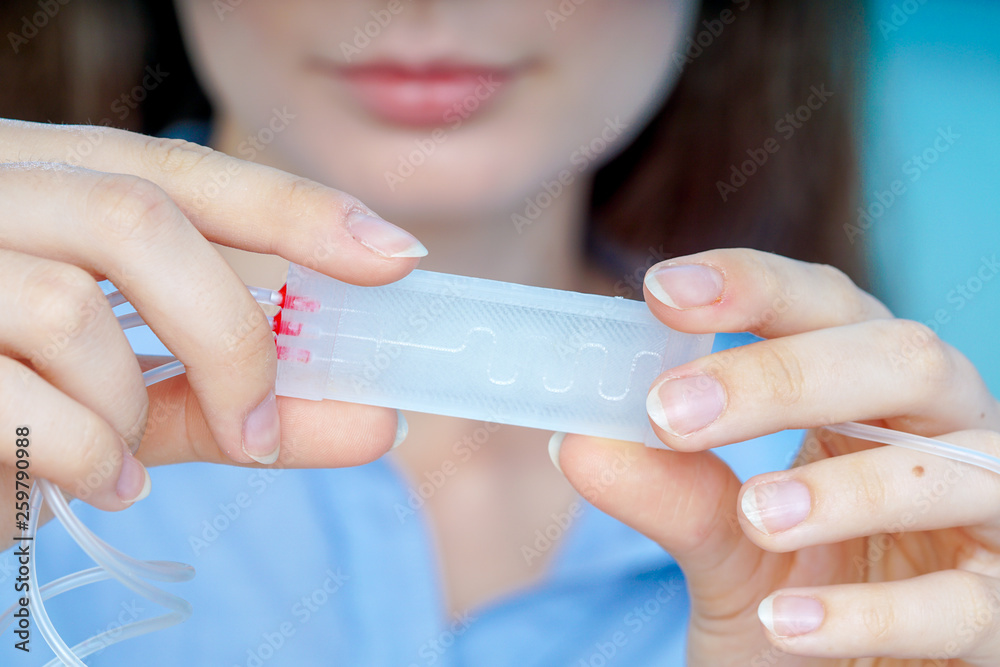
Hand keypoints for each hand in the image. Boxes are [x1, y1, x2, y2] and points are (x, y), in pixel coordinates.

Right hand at [0, 119, 424, 533]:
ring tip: (120, 457)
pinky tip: (89, 479)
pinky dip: (80, 455)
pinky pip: (18, 401)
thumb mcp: (121, 382)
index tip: (397, 255)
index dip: (296, 210)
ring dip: (128, 409)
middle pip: (140, 219)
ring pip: (73, 314)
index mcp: (49, 182)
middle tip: (261, 425)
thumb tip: (373, 424)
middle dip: (230, 333)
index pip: (186, 174)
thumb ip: (227, 400)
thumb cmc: (10, 394)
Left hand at [553, 249, 999, 664]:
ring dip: (841, 489)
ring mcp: (983, 519)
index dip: (754, 286)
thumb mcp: (718, 542)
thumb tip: (575, 441)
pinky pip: (958, 606)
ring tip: (752, 515)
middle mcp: (942, 433)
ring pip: (950, 469)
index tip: (662, 292)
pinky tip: (787, 622)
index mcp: (869, 392)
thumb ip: (665, 492)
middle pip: (900, 359)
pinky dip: (870, 613)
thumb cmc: (790, 596)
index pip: (828, 306)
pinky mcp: (997, 614)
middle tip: (672, 412)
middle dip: (785, 377)